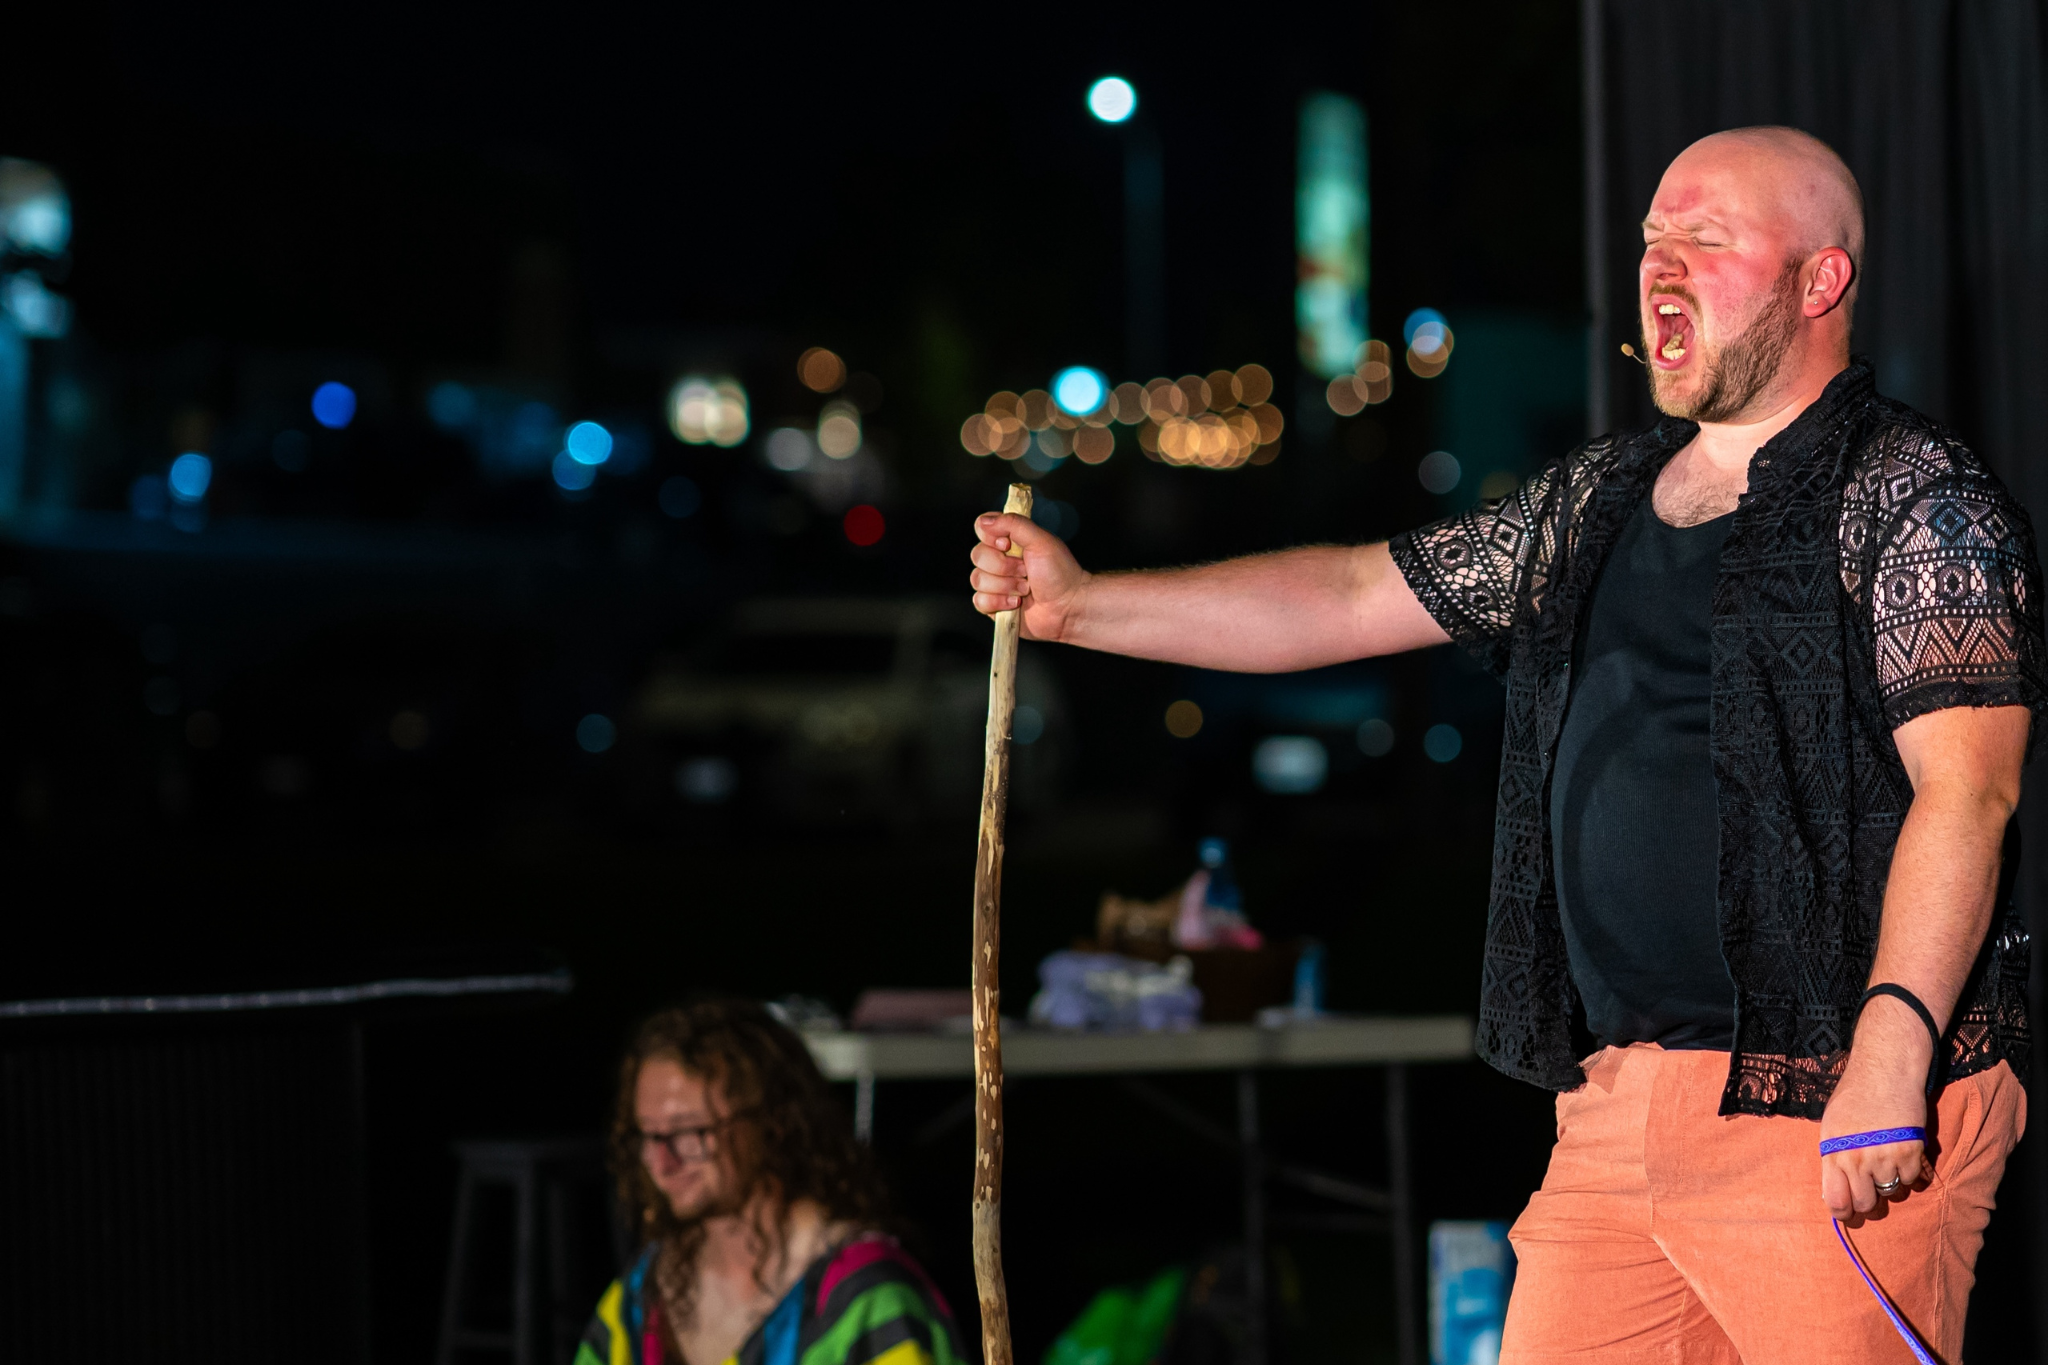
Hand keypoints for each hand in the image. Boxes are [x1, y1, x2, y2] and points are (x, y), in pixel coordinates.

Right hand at [968, 512, 1088, 642]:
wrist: (1068, 606)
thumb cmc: (1060, 573)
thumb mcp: (1041, 541)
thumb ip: (1014, 524)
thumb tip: (985, 521)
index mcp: (1009, 541)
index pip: (982, 528)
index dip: (991, 537)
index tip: (1008, 544)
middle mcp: (999, 560)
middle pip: (977, 555)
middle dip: (1004, 566)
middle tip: (1026, 571)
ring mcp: (995, 583)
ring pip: (977, 579)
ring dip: (1006, 586)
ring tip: (1026, 589)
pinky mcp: (994, 605)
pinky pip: (979, 601)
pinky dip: (999, 603)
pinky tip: (1016, 604)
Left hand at [1818, 999, 1933, 1218]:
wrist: (1884, 1072)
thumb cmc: (1854, 1097)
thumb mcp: (1832, 1126)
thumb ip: (1833, 1158)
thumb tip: (1835, 1191)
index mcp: (1833, 1152)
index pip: (1835, 1201)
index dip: (1842, 1213)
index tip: (1847, 1213)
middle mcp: (1857, 1159)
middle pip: (1865, 1204)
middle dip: (1868, 1203)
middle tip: (1871, 1191)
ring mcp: (1885, 1157)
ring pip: (1890, 1193)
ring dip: (1889, 1184)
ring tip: (1886, 1163)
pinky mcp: (1911, 1153)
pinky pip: (1912, 1180)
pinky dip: (1910, 1173)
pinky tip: (1903, 1155)